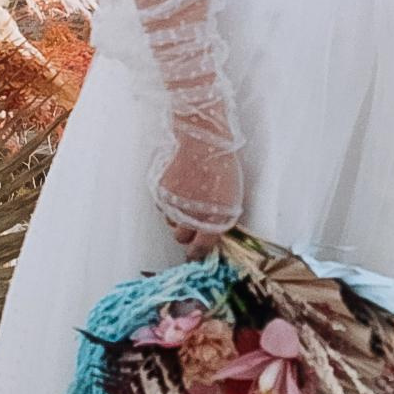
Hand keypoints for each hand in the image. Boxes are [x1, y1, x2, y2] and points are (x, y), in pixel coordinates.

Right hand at [155, 129, 240, 258]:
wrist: (200, 140)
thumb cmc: (221, 165)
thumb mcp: (232, 196)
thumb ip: (221, 219)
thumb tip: (213, 232)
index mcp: (212, 220)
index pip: (200, 248)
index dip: (196, 252)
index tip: (195, 253)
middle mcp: (190, 217)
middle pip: (181, 237)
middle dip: (186, 232)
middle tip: (193, 220)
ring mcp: (173, 206)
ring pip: (170, 222)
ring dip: (177, 216)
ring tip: (188, 198)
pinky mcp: (161, 194)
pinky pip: (163, 207)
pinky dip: (169, 202)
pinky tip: (179, 188)